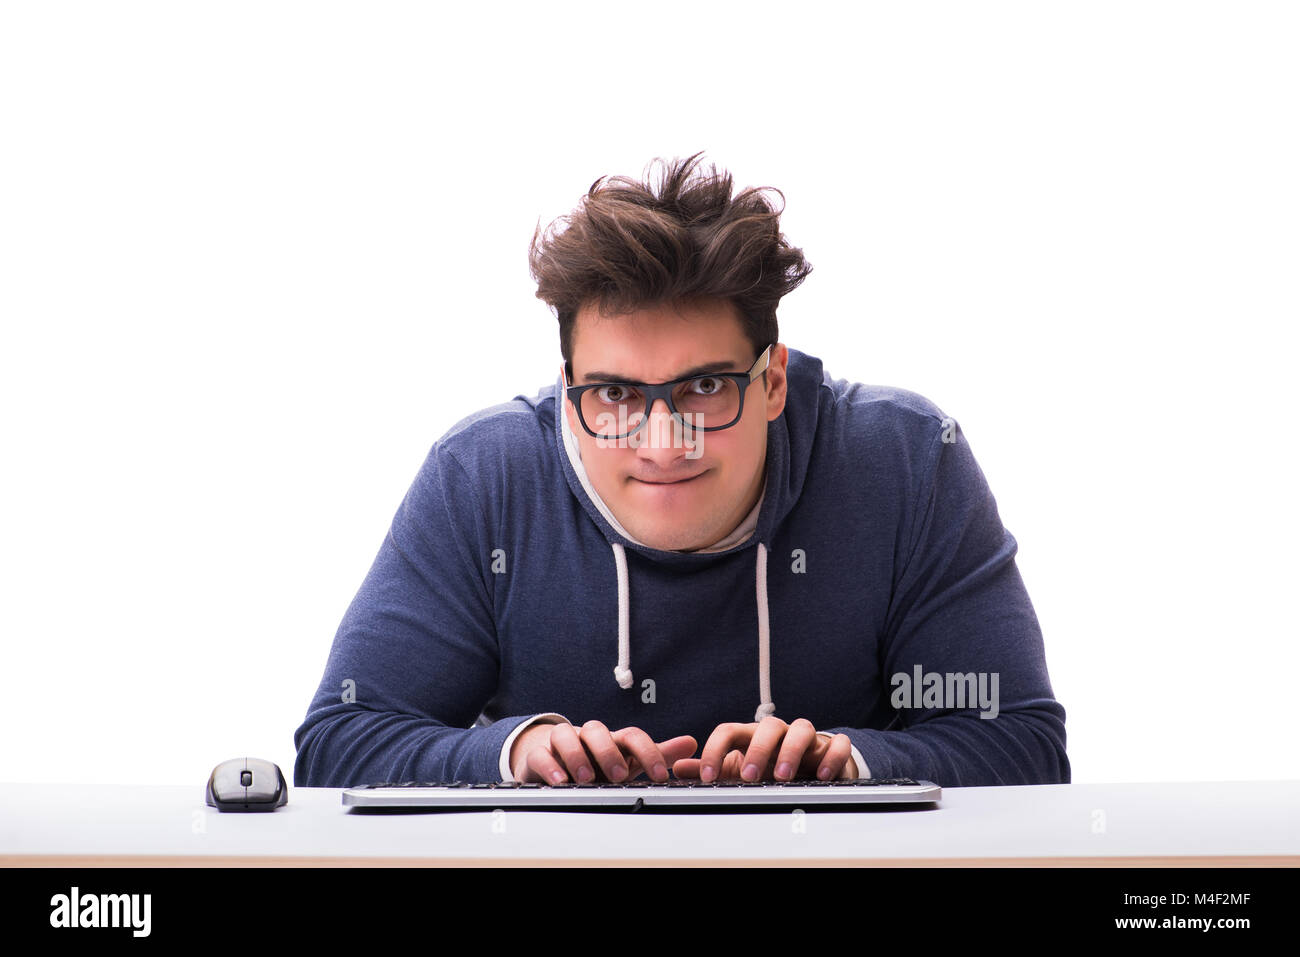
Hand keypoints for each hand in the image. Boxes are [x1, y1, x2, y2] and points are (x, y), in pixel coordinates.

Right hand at [510, 719, 697, 784]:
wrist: (554, 759)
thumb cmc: (597, 761)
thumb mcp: (628, 760)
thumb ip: (657, 753)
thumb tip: (691, 743)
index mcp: (612, 738)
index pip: (632, 736)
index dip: (648, 752)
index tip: (659, 775)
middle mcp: (587, 736)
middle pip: (597, 730)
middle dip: (608, 752)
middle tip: (619, 775)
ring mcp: (562, 743)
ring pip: (565, 735)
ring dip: (576, 754)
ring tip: (585, 778)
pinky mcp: (539, 755)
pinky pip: (541, 754)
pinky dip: (549, 765)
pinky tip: (560, 781)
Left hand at [671, 716, 856, 782]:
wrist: (811, 766)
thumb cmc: (771, 765)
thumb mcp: (738, 768)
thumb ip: (710, 767)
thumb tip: (678, 767)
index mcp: (752, 735)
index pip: (729, 731)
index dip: (714, 751)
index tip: (707, 777)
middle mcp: (779, 732)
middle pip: (767, 726)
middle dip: (758, 751)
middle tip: (750, 776)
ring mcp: (807, 738)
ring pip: (802, 728)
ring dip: (792, 750)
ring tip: (784, 775)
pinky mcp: (831, 748)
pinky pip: (837, 744)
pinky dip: (831, 757)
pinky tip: (822, 775)